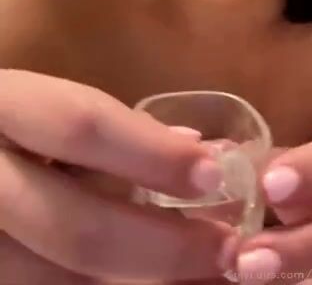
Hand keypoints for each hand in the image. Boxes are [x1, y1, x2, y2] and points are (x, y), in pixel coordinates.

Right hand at [0, 70, 238, 283]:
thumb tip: (197, 145)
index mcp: (0, 108)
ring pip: (58, 283)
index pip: (80, 126)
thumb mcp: (32, 103)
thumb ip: (103, 127)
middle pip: (76, 228)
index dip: (152, 153)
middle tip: (230, 251)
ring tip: (205, 281)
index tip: (215, 173)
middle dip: (163, 249)